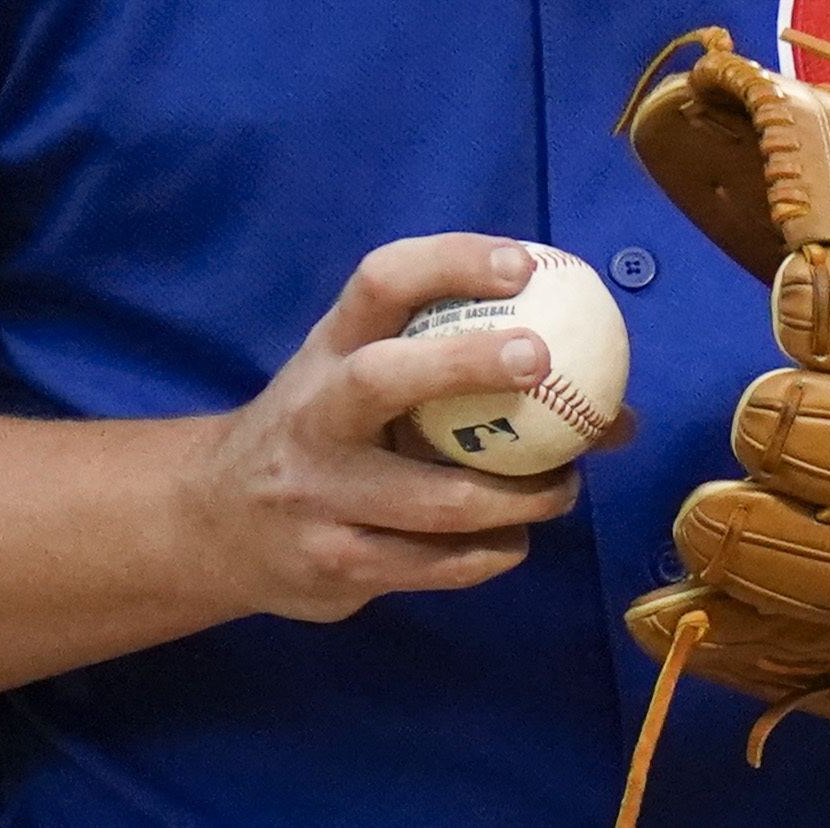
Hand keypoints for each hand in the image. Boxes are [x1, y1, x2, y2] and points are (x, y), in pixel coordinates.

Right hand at [190, 234, 586, 622]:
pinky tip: (514, 539)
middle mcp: (315, 415)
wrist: (211, 522)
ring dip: (520, 495)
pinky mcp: (333, 567)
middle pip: (385, 377)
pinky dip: (492, 551)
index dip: (451, 263)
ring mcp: (318, 496)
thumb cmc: (325, 434)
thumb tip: (618, 409)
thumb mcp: (364, 380)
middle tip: (544, 364)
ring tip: (564, 486)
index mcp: (328, 349)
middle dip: (468, 365)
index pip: (382, 281)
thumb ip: (463, 378)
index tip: (523, 265)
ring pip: (435, 498)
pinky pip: (436, 564)